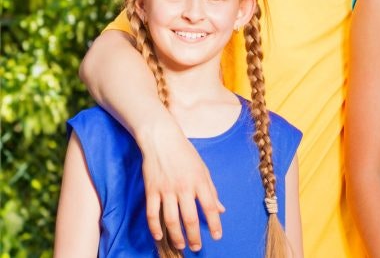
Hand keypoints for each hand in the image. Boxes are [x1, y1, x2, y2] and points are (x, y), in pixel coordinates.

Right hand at [138, 118, 223, 250]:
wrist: (162, 139)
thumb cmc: (186, 154)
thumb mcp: (203, 170)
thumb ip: (212, 191)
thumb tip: (221, 209)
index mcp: (200, 181)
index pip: (210, 207)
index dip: (215, 223)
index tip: (217, 236)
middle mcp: (184, 187)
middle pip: (190, 217)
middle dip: (194, 235)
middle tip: (197, 247)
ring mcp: (166, 189)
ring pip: (171, 219)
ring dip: (176, 235)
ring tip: (181, 245)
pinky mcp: (151, 190)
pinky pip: (152, 213)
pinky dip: (155, 226)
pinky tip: (159, 236)